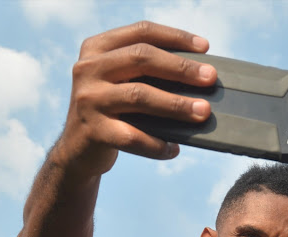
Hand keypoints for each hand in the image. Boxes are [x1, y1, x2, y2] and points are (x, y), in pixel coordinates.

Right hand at [55, 20, 216, 176]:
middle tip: (210, 78)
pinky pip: (133, 136)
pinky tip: (174, 149)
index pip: (141, 32)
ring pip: (139, 95)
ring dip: (176, 104)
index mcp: (97, 49)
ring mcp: (88, 100)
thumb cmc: (110, 114)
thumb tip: (197, 75)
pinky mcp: (93, 131)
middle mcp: (88, 69)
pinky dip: (157, 144)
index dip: (175, 37)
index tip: (205, 47)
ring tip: (202, 112)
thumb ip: (145, 74)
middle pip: (142, 58)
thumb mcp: (119, 84)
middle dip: (180, 68)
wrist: (77, 152)